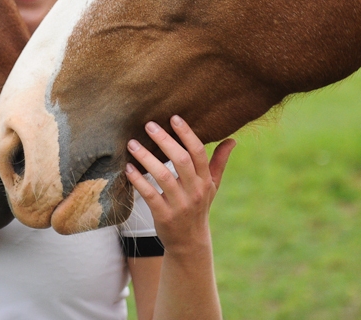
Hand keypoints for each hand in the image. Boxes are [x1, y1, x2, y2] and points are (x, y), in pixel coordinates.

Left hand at [125, 115, 234, 251]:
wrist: (190, 242)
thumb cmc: (199, 207)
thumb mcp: (212, 186)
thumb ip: (219, 162)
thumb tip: (232, 140)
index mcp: (205, 180)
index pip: (198, 153)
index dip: (187, 134)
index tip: (174, 118)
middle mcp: (194, 191)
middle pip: (181, 160)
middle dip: (165, 141)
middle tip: (149, 125)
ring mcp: (180, 204)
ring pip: (163, 176)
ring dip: (146, 158)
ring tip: (132, 144)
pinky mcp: (164, 216)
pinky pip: (150, 194)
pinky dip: (138, 180)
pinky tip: (128, 168)